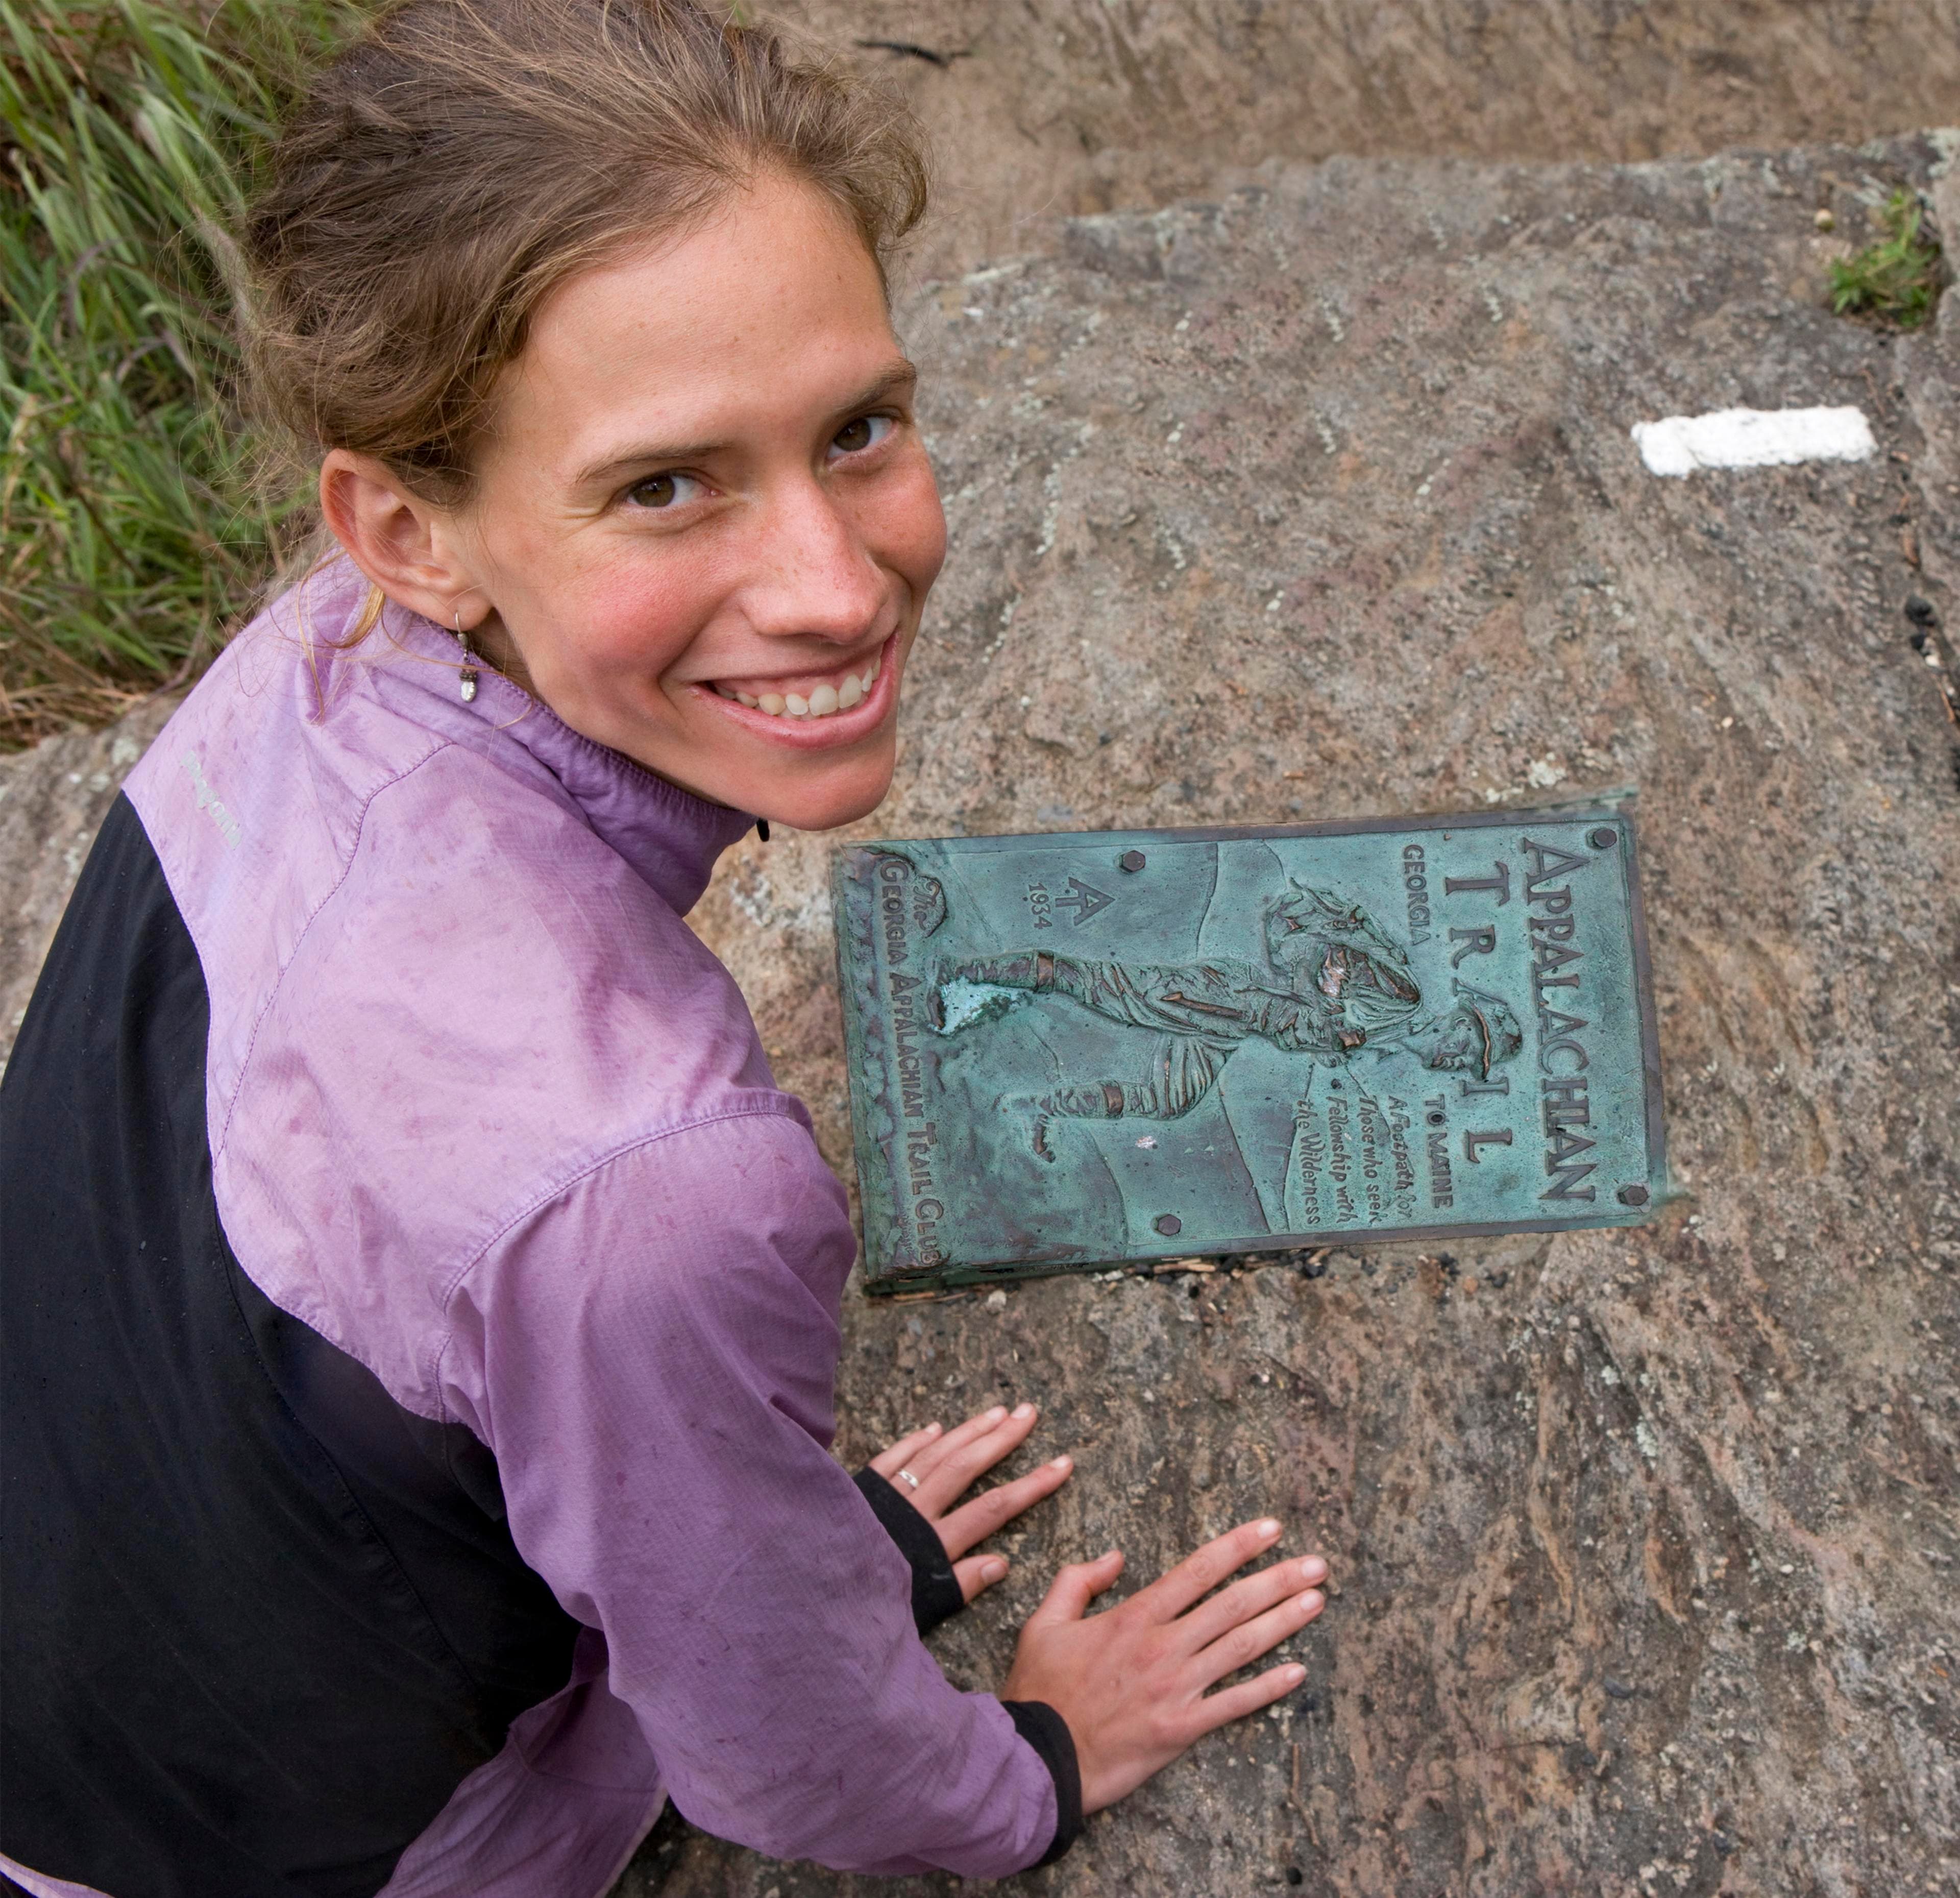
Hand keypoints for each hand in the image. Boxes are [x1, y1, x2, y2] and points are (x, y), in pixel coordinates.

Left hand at [868, 1404, 1072, 1603]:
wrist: (806, 1591)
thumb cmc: (862, 1609)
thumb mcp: (918, 1611)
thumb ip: (959, 1586)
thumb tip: (1002, 1562)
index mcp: (932, 1544)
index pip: (994, 1508)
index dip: (1032, 1485)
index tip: (1063, 1464)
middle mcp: (913, 1511)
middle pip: (966, 1467)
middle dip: (1002, 1439)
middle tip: (1029, 1413)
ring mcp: (886, 1496)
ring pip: (934, 1454)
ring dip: (967, 1431)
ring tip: (996, 1411)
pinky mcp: (859, 1491)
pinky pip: (891, 1458)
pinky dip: (914, 1441)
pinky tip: (935, 1427)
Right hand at [1001, 1518, 1328, 1811]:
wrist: (1039, 1758)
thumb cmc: (1041, 1690)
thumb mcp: (1044, 1623)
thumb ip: (1078, 1581)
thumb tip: (1114, 1557)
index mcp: (1133, 1617)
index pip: (1197, 1570)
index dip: (1237, 1546)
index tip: (1270, 1529)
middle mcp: (1163, 1646)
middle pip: (1232, 1604)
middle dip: (1279, 1580)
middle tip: (1317, 1564)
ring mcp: (1176, 1688)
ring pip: (1242, 1647)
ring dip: (1284, 1622)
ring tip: (1317, 1601)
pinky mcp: (1182, 1728)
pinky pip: (1235, 1703)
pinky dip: (1269, 1688)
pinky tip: (1298, 1672)